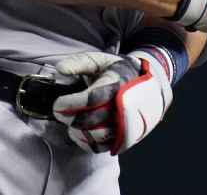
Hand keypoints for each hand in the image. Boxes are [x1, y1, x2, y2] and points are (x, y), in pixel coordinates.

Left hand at [52, 50, 172, 154]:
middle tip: (59, 112)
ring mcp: (124, 125)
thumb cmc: (118, 72)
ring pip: (96, 136)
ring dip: (76, 131)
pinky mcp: (123, 138)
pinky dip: (85, 142)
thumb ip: (79, 62)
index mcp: (117, 85)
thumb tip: (60, 68)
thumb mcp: (101, 60)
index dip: (71, 103)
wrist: (148, 84)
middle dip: (69, 118)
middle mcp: (123, 107)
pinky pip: (101, 147)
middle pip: (92, 120)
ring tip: (69, 122)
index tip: (57, 103)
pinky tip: (78, 132)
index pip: (91, 99)